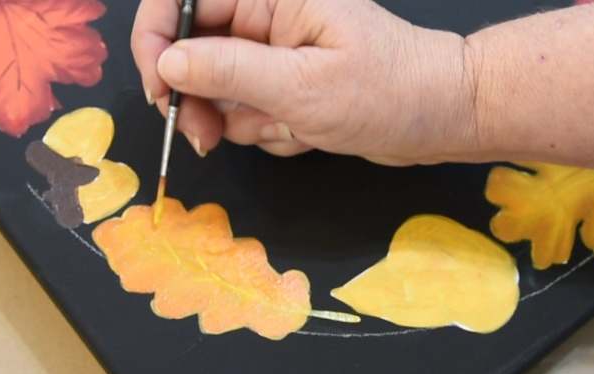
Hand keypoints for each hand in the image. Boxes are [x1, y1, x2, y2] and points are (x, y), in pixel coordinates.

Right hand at [131, 0, 478, 163]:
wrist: (437, 119)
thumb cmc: (389, 92)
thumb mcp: (303, 86)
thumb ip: (228, 71)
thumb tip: (168, 63)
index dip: (157, 40)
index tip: (160, 89)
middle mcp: (266, 17)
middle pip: (190, 49)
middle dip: (195, 98)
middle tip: (206, 136)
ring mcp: (272, 53)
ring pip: (216, 89)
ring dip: (239, 121)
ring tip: (285, 128)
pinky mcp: (281, 85)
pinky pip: (245, 112)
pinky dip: (265, 131)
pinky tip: (302, 133)